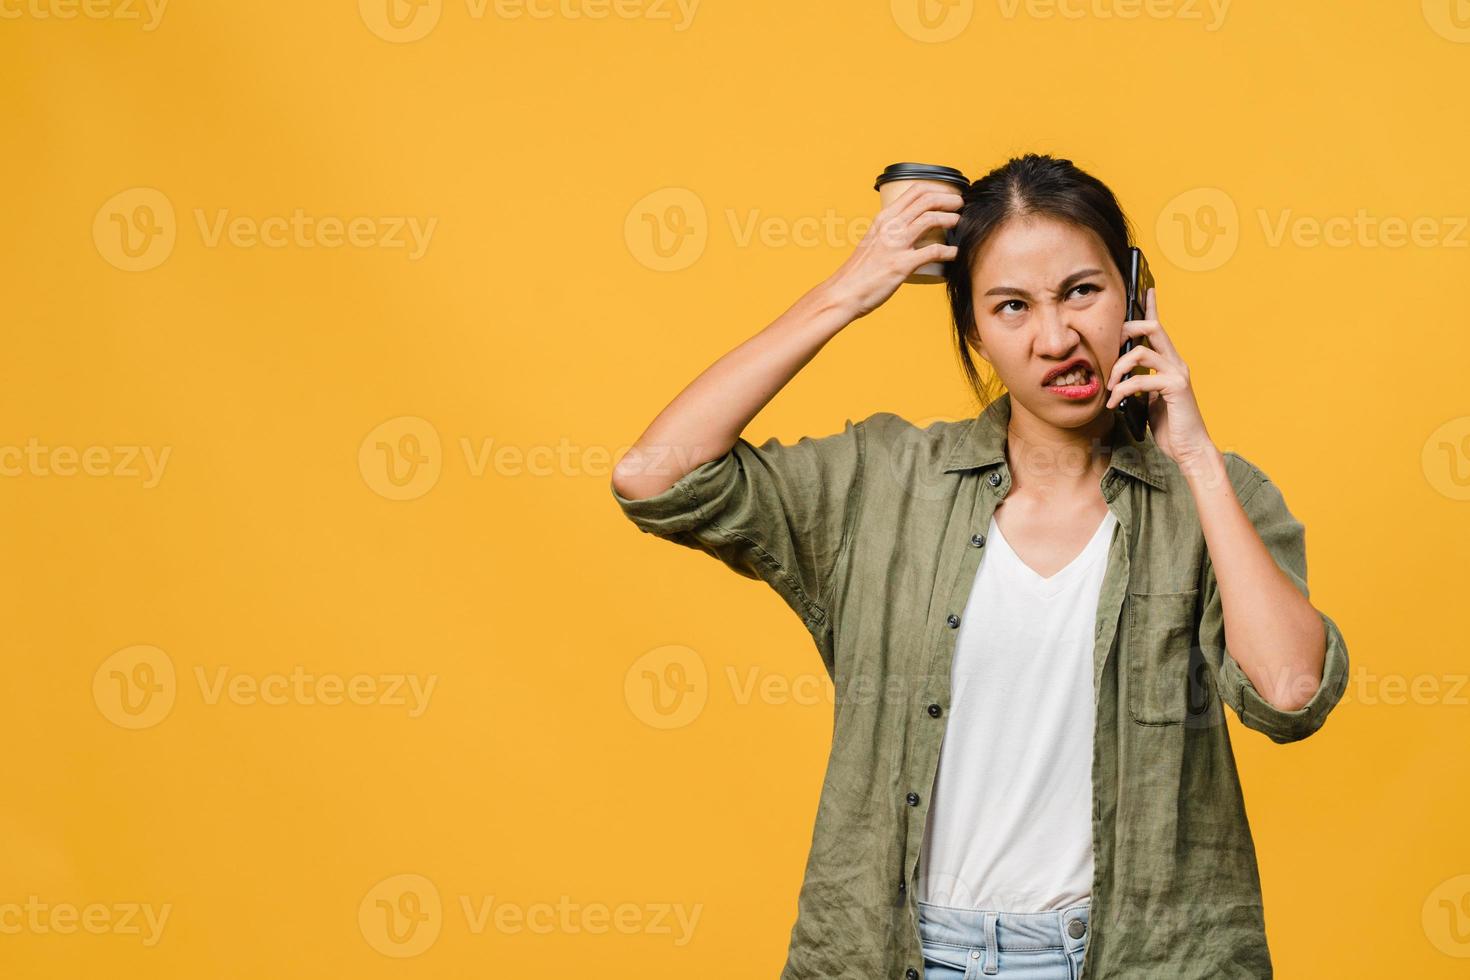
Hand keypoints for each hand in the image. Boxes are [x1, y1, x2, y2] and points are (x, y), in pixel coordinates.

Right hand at [817, 183, 961, 319]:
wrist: (843, 293)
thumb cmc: (858, 272)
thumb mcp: (873, 243)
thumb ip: (889, 235)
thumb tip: (908, 234)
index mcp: (883, 219)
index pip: (914, 191)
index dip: (937, 189)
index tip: (950, 194)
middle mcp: (889, 226)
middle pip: (926, 200)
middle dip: (949, 199)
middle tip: (961, 205)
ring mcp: (895, 244)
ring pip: (930, 219)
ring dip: (951, 218)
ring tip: (959, 223)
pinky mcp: (901, 264)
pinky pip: (933, 251)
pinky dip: (949, 251)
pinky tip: (955, 254)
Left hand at [1103, 287, 1216, 466]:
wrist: (1189, 449)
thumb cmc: (1170, 426)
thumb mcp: (1149, 401)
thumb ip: (1140, 384)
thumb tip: (1121, 377)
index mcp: (1169, 363)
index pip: (1159, 328)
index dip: (1152, 307)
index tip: (1146, 289)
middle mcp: (1176, 363)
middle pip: (1152, 328)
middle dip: (1126, 330)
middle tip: (1109, 347)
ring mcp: (1178, 373)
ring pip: (1140, 352)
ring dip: (1117, 368)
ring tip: (1110, 388)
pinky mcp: (1176, 388)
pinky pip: (1141, 379)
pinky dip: (1123, 390)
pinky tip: (1115, 404)